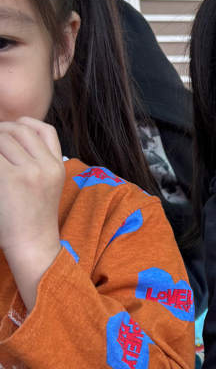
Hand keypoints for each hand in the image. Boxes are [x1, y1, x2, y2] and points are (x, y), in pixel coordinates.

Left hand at [0, 118, 64, 309]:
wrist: (32, 244)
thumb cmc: (33, 217)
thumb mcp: (48, 185)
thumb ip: (39, 161)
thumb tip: (8, 136)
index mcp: (57, 166)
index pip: (43, 129)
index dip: (22, 124)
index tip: (8, 132)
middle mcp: (46, 166)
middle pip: (18, 130)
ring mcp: (28, 172)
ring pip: (2, 138)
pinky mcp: (9, 179)